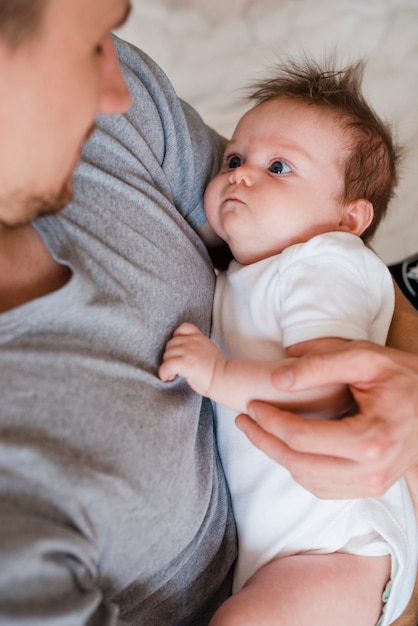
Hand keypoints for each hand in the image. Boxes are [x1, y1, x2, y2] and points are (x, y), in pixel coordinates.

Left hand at [158, 322, 225, 395]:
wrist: (225, 379)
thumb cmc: (217, 370)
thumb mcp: (208, 350)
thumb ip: (197, 346)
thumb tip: (183, 352)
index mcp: (199, 338)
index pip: (183, 328)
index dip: (176, 337)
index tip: (178, 350)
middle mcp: (193, 342)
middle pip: (171, 344)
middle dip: (170, 355)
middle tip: (174, 367)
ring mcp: (189, 352)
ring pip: (167, 354)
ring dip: (167, 365)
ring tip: (172, 374)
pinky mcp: (186, 364)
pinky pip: (167, 365)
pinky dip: (164, 372)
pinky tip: (168, 377)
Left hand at [236, 341, 417, 498]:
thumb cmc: (402, 377)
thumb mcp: (364, 357)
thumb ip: (319, 363)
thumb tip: (277, 378)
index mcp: (370, 439)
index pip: (300, 438)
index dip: (268, 422)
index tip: (251, 405)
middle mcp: (371, 471)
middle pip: (298, 465)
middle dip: (263, 442)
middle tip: (244, 421)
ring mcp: (372, 485)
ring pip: (308, 481)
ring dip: (278, 457)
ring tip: (260, 432)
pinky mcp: (371, 488)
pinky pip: (323, 488)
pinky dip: (300, 469)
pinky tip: (288, 447)